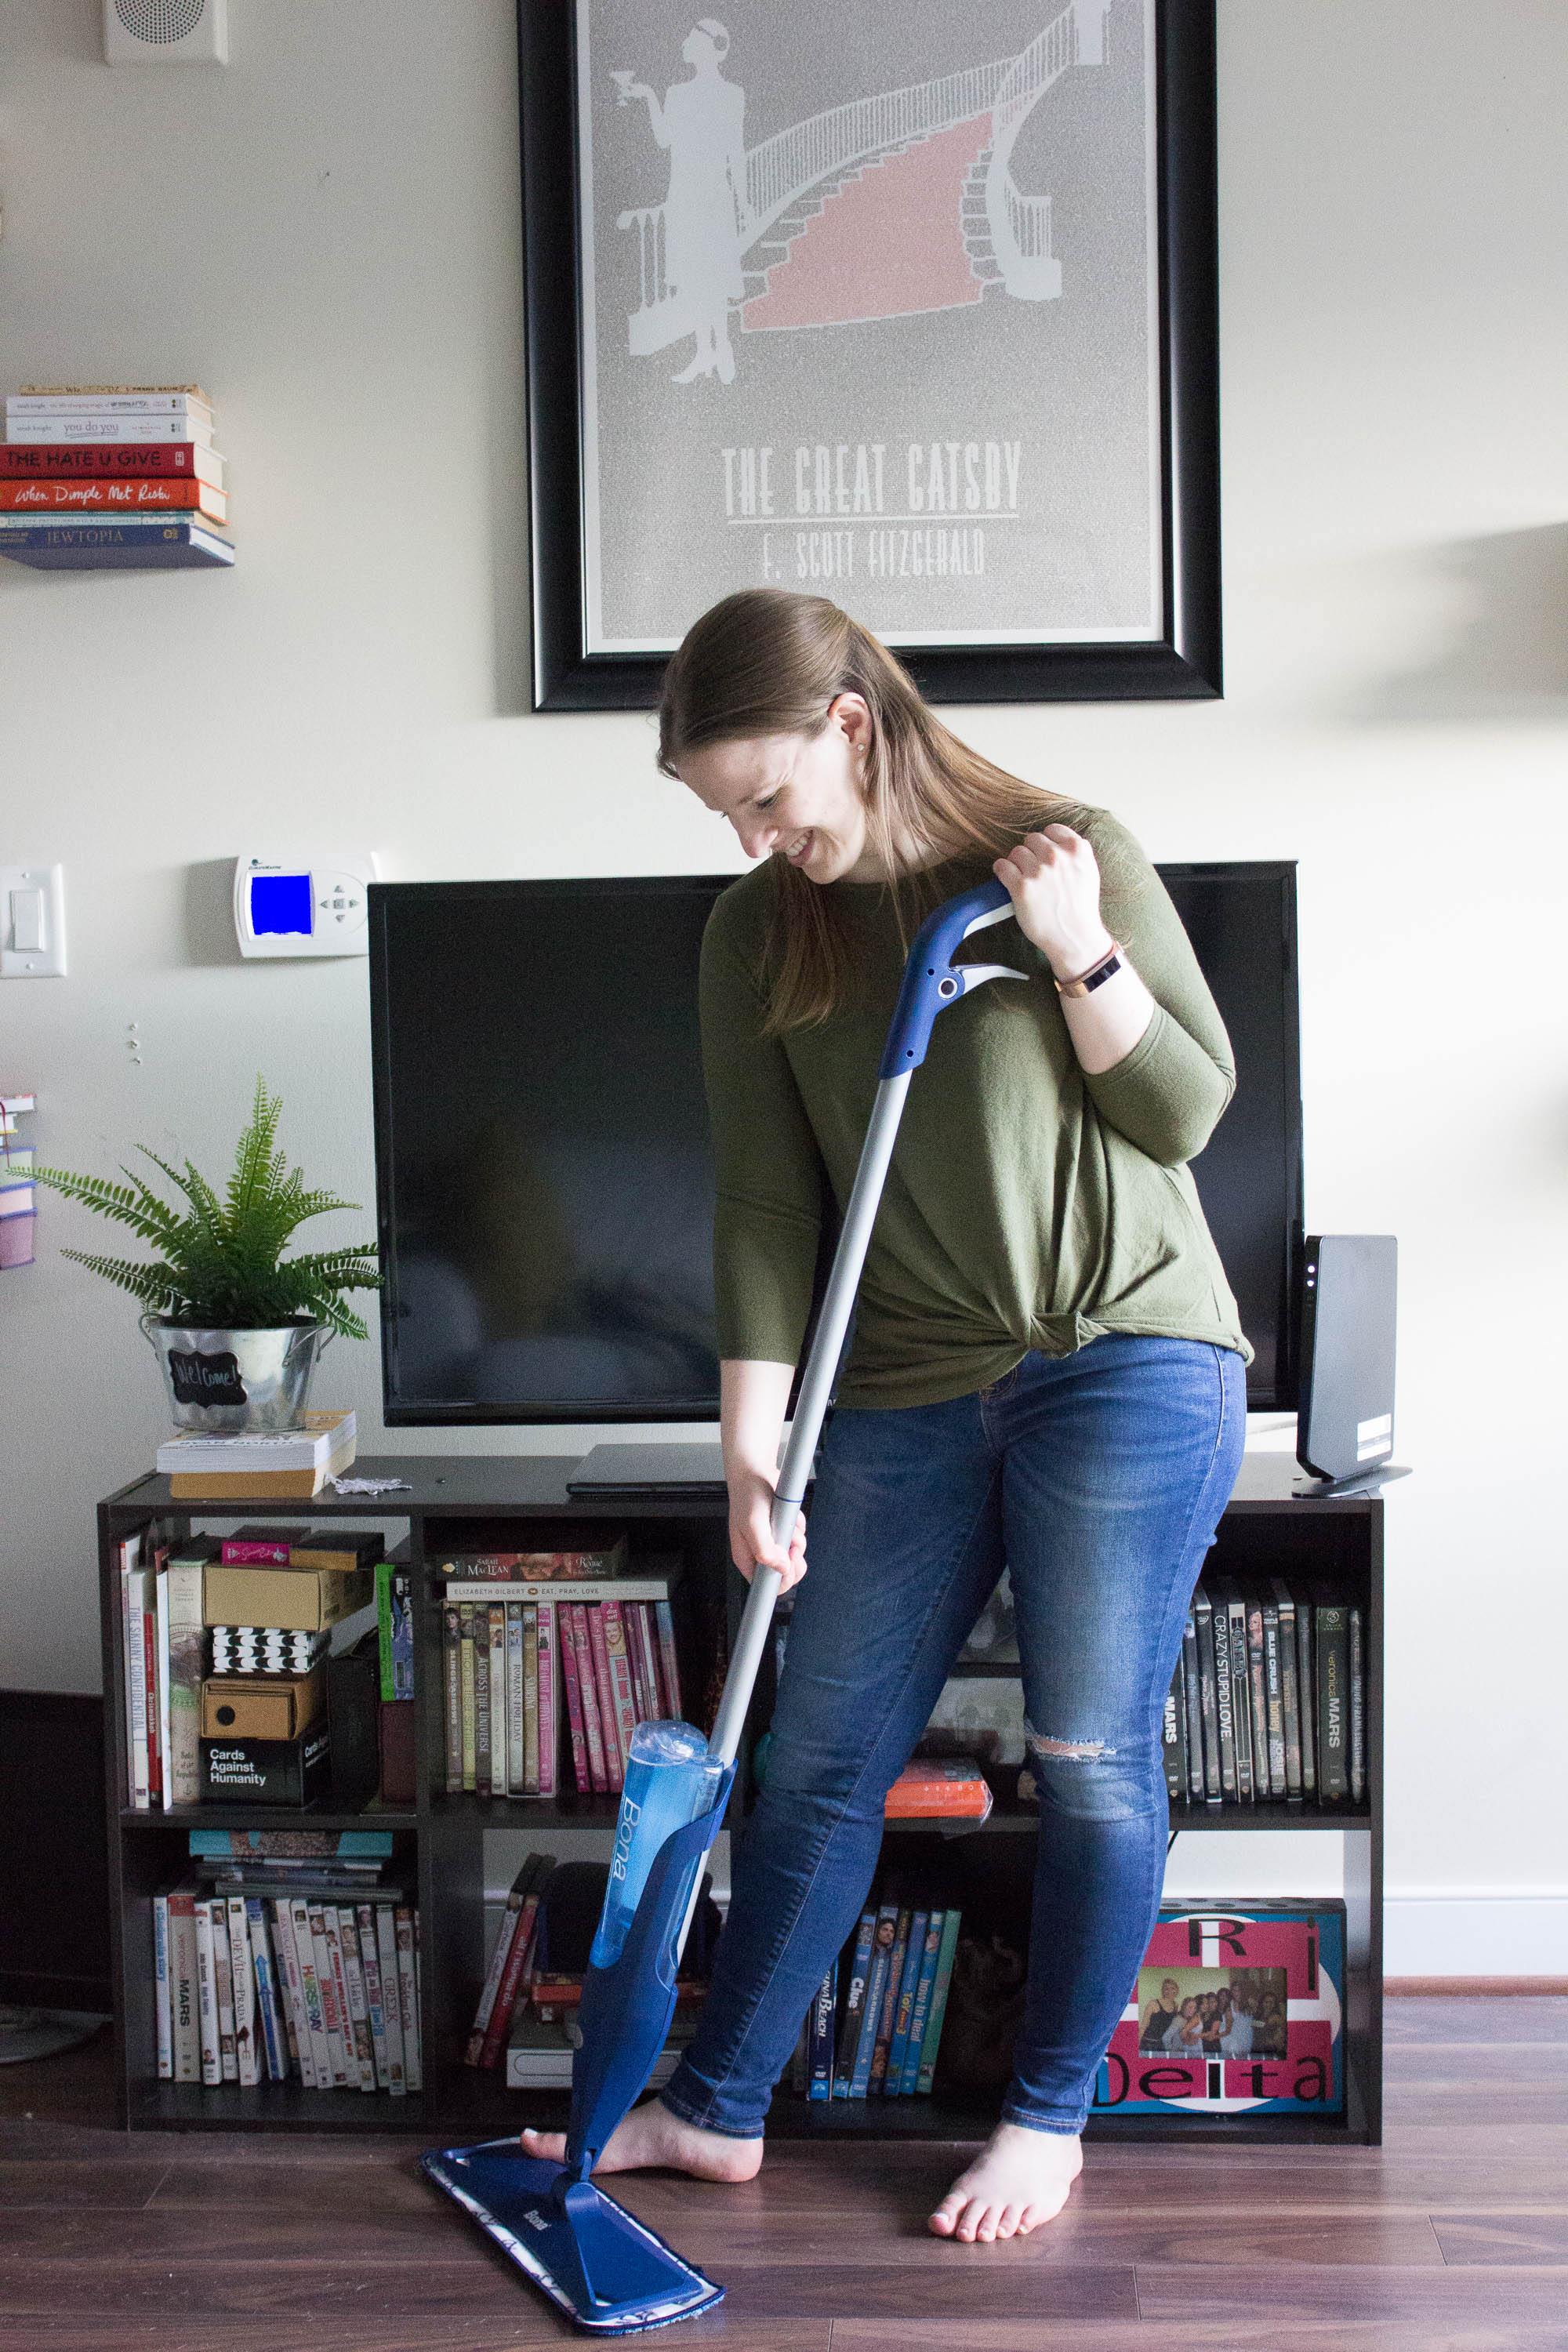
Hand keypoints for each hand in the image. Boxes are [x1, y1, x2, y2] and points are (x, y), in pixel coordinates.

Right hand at [728, 1466, 807, 1592]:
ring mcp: (774, 1542)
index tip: (789, 1563)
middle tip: (792, 1544)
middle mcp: (761, 1553)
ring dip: (797, 1538)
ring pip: (796, 1554)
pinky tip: (787, 1515)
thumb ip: (765, 1550)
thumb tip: (780, 1568)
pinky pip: (800, 1536)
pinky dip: (798, 1525)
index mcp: (747, 1558)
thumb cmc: (747, 1496)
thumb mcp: (753, 1524)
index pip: (766, 1586)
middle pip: (786, 1573)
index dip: (782, 1580)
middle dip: (794, 1558)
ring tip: (785, 1522)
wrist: (756, 1473)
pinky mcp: (784, 1531)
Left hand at [993, 826, 1113, 981]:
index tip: (1043, 853)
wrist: (1074, 937)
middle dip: (1031, 853)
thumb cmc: (1081, 908)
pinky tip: (1006, 877)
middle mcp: (1057, 856)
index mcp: (1077, 850)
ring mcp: (1039, 871)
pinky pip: (1002, 866)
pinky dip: (1001, 870)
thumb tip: (1062, 841)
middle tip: (1033, 870)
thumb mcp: (1090, 872)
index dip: (1046, 841)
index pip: (1052, 830)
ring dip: (1016, 863)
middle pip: (1031, 839)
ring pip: (1016, 852)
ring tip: (1023, 878)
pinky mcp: (1022, 887)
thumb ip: (1077, 853)